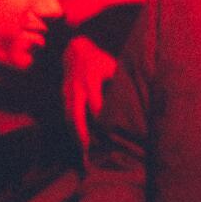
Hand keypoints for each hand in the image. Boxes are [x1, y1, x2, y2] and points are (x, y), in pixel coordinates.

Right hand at [62, 36, 118, 155]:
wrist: (76, 51)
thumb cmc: (101, 61)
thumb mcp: (114, 67)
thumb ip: (120, 82)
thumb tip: (137, 98)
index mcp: (90, 81)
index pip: (95, 104)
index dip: (100, 118)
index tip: (107, 131)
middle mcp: (76, 88)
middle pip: (76, 114)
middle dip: (81, 132)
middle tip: (88, 148)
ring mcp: (68, 93)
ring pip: (69, 117)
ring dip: (75, 133)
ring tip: (83, 150)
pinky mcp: (63, 96)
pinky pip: (67, 114)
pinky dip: (71, 127)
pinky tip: (78, 139)